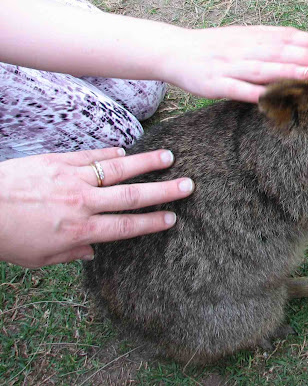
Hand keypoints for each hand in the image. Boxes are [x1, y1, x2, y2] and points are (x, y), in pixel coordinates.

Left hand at [0, 147, 192, 267]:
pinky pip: (91, 156)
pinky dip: (110, 154)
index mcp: (80, 230)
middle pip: (132, 196)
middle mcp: (83, 203)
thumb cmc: (7, 236)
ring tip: (168, 157)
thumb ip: (70, 253)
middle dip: (164, 191)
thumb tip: (92, 251)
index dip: (152, 222)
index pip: (126, 226)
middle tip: (188, 185)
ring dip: (146, 163)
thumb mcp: (39, 257)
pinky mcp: (58, 161)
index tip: (172, 218)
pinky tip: (125, 152)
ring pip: (118, 169)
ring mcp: (72, 178)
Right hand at [165, 25, 307, 101]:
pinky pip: (236, 89)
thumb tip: (304, 43)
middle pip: (278, 51)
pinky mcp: (214, 84)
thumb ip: (270, 41)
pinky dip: (252, 92)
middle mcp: (243, 49)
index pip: (285, 36)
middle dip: (306, 55)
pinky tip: (269, 96)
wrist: (174, 51)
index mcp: (251, 36)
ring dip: (285, 71)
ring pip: (261, 69)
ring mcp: (228, 66)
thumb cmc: (215, 47)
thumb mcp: (243, 37)